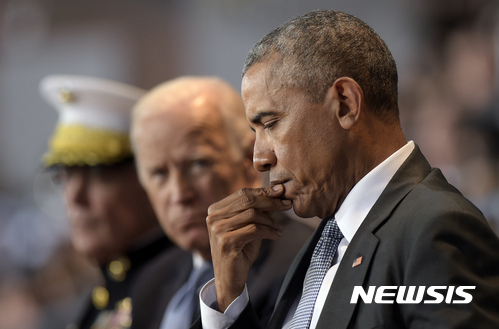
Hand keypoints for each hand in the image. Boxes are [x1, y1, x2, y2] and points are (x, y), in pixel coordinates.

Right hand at [206, 184, 291, 311]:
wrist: (230, 279)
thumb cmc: (240, 251)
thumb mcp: (249, 226)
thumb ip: (258, 211)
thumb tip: (277, 192)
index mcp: (216, 210)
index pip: (243, 193)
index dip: (264, 191)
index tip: (281, 192)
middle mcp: (214, 217)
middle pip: (248, 201)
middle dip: (271, 201)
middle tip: (287, 204)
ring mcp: (218, 229)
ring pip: (252, 214)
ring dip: (271, 220)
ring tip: (278, 227)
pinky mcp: (227, 242)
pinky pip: (254, 229)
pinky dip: (269, 231)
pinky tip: (276, 235)